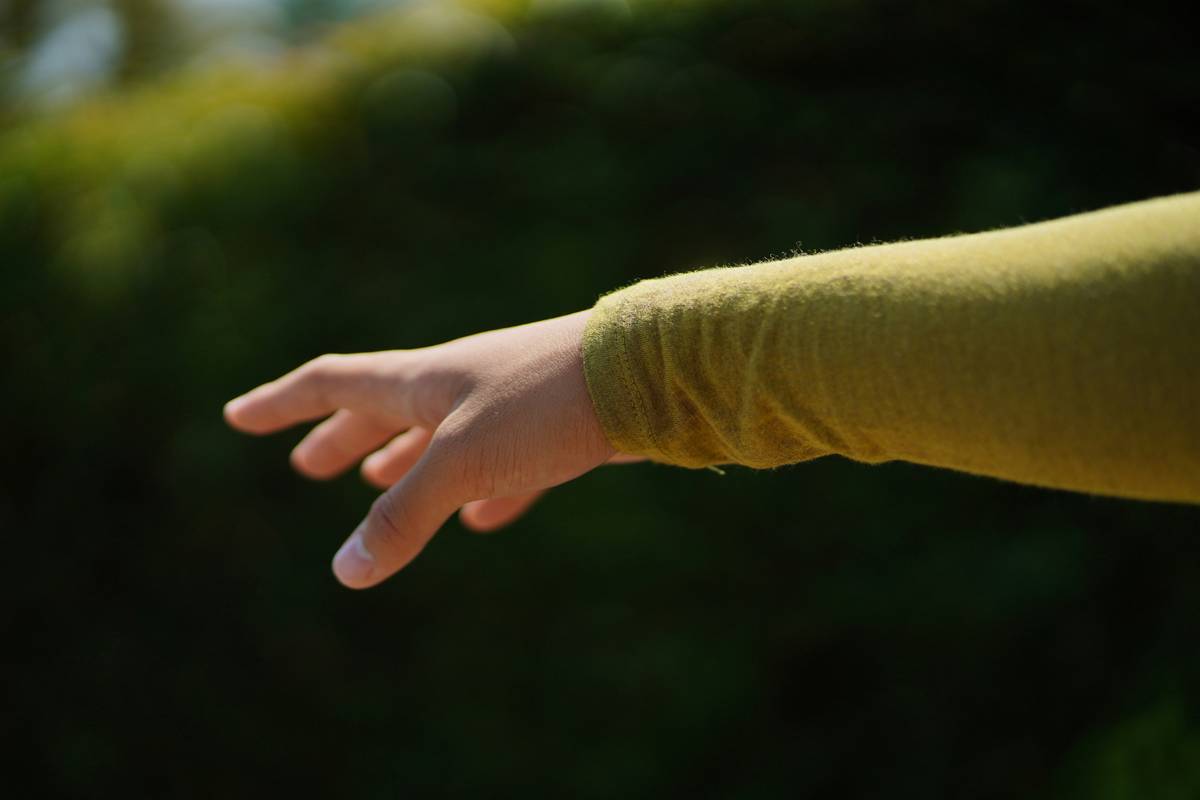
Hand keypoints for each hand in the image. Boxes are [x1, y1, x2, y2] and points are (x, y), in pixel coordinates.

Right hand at [224, 310, 628, 588]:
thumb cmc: (545, 404)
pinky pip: (502, 465)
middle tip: (310, 467)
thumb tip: (345, 572)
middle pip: (384, 411)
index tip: (238, 417)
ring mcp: (508, 405)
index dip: (283, 404)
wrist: (647, 374)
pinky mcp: (553, 431)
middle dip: (342, 439)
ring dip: (404, 461)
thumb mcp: (463, 462)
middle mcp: (460, 385)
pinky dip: (481, 492)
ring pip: (440, 437)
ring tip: (378, 482)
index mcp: (424, 380)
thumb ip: (406, 517)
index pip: (334, 384)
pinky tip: (484, 519)